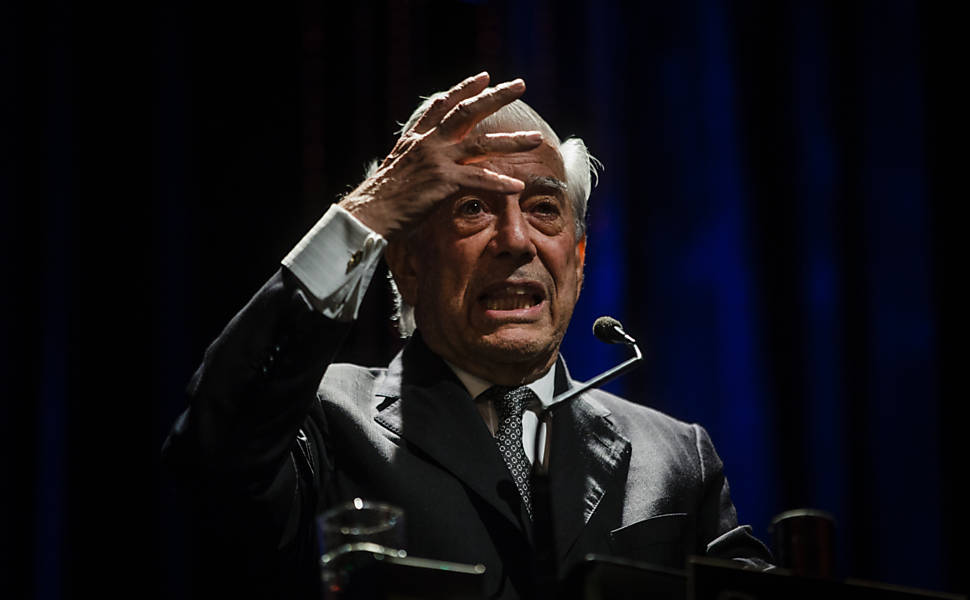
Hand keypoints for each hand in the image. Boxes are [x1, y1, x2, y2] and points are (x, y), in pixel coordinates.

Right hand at [338, 72, 542, 238]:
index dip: (464, 89)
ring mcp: (437, 160)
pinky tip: (518, 186)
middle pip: (468, 112)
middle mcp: (429, 143)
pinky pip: (479, 179)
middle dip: (496, 96)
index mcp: (416, 139)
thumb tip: (423, 167)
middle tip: (519, 84)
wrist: (368, 214)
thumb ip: (414, 162)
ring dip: (512, 141)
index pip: (443, 105)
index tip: (484, 77)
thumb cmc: (381, 200)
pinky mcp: (443, 181)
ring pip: (482, 144)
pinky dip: (500, 183)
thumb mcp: (396, 170)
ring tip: (536, 139)